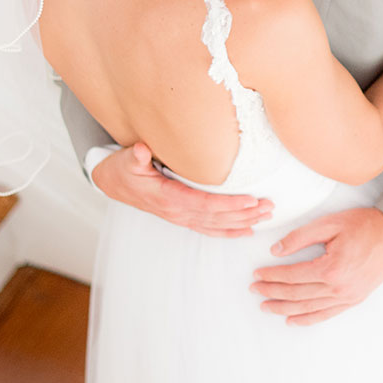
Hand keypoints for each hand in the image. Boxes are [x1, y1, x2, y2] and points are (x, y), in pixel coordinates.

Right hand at [92, 143, 271, 236]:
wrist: (114, 184)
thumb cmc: (123, 169)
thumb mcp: (126, 159)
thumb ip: (135, 156)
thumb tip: (141, 150)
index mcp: (167, 198)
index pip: (204, 204)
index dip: (228, 204)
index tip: (250, 201)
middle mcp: (177, 212)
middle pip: (217, 217)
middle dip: (244, 213)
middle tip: (269, 207)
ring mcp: (181, 218)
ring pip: (217, 225)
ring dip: (243, 222)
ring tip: (266, 216)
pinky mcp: (183, 218)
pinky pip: (210, 229)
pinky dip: (230, 232)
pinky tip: (247, 231)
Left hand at [251, 207, 382, 325]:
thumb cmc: (364, 225)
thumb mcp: (329, 224)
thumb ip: (300, 237)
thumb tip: (276, 251)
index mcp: (330, 268)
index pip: (292, 276)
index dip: (271, 276)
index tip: (257, 274)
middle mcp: (338, 287)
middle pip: (296, 294)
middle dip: (272, 292)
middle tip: (255, 290)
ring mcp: (347, 297)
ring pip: (308, 307)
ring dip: (284, 308)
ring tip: (266, 306)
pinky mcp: (354, 300)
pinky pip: (326, 314)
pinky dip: (307, 319)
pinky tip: (292, 320)